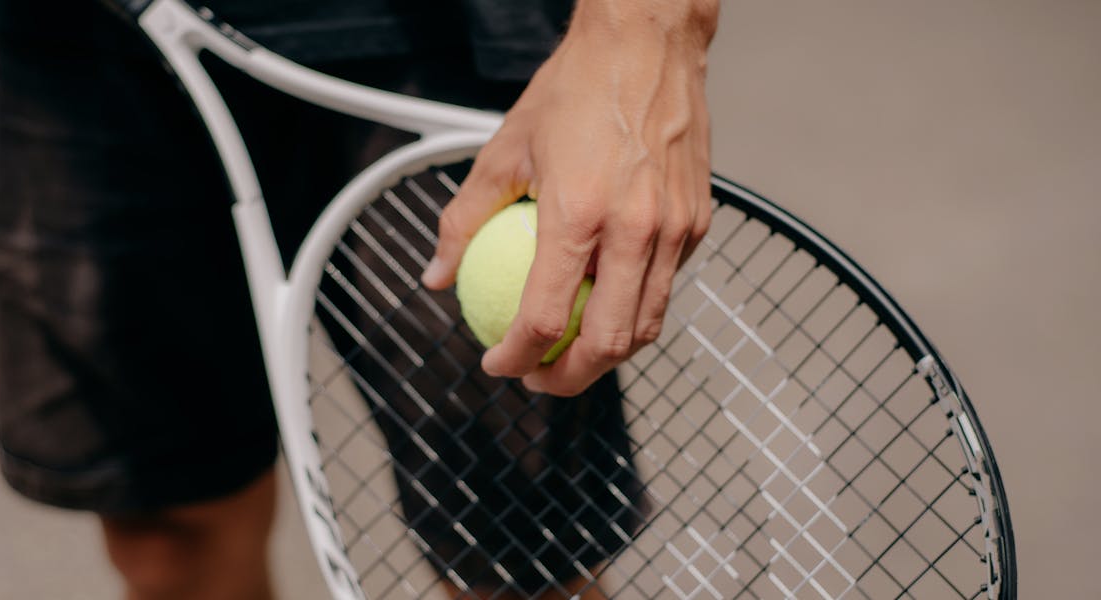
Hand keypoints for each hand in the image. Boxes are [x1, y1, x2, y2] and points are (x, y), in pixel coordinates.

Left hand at [422, 0, 718, 395]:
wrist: (647, 43)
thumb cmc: (577, 89)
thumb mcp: (504, 150)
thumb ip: (466, 219)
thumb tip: (439, 274)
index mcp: (580, 213)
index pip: (546, 318)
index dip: (516, 357)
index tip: (499, 363)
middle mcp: (636, 228)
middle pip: (607, 343)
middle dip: (567, 379)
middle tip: (538, 377)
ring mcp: (675, 228)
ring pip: (647, 325)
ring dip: (607, 355)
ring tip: (571, 352)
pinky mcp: (699, 222)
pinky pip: (667, 286)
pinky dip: (635, 309)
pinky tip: (606, 301)